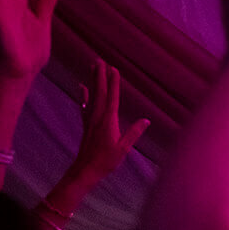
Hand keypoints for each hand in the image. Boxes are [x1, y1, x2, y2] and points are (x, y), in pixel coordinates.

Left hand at [72, 59, 149, 185]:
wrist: (85, 170)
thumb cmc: (106, 161)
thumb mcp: (123, 149)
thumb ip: (134, 133)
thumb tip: (146, 120)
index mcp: (108, 121)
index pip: (112, 98)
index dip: (113, 83)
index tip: (114, 69)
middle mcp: (98, 117)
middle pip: (100, 92)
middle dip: (100, 75)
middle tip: (99, 59)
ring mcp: (91, 119)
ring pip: (92, 95)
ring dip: (92, 80)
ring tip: (92, 66)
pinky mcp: (86, 124)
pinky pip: (85, 105)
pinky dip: (84, 95)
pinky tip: (81, 86)